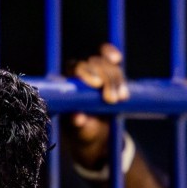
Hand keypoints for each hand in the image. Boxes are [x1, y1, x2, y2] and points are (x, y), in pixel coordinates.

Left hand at [63, 42, 126, 171]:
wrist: (97, 132)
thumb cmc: (83, 131)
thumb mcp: (80, 131)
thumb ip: (78, 124)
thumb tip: (78, 119)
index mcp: (66, 86)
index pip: (73, 71)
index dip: (86, 73)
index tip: (97, 85)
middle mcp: (76, 74)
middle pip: (91, 64)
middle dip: (106, 80)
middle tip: (111, 100)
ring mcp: (91, 70)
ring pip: (104, 63)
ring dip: (116, 79)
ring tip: (121, 98)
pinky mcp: (106, 69)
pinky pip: (108, 57)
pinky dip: (112, 55)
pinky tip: (117, 59)